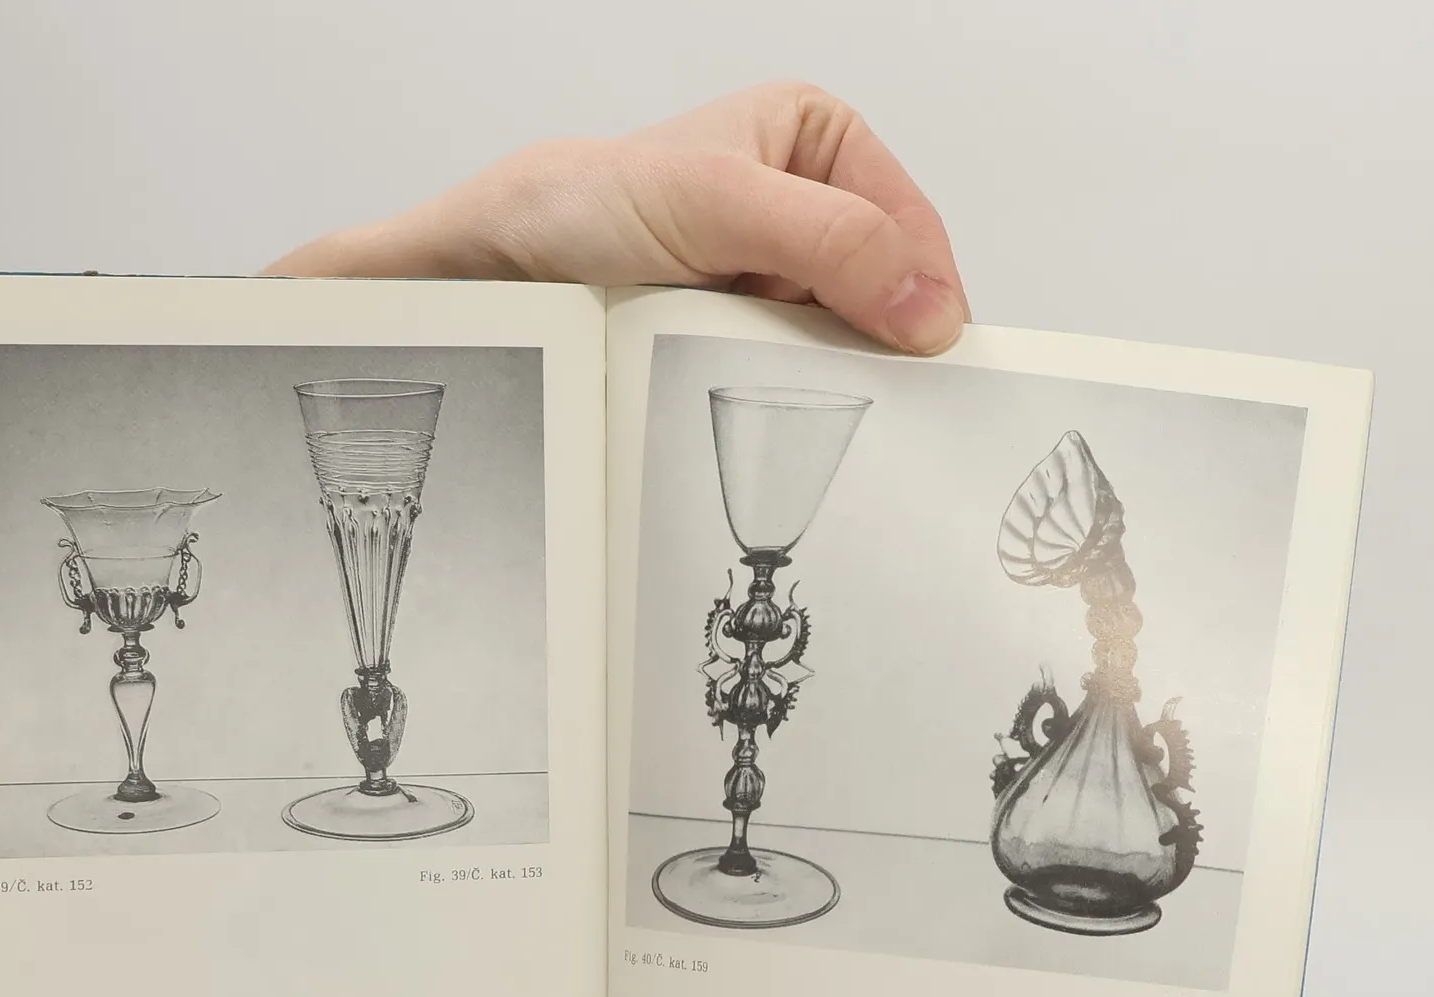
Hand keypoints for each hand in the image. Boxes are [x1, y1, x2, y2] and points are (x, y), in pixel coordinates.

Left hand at [267, 83, 968, 355]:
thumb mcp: (719, 203)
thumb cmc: (585, 207)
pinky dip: (795, 402)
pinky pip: (795, 379)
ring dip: (837, 380)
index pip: (911, 224)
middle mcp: (804, 208)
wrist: (499, 271)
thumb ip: (830, 241)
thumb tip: (924, 303)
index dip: (930, 293)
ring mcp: (773, 281)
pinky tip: (786, 417)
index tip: (934, 356)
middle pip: (888, 291)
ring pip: (845, 342)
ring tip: (822, 406)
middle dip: (887, 344)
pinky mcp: (740, 339)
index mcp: (818, 141)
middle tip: (893, 399)